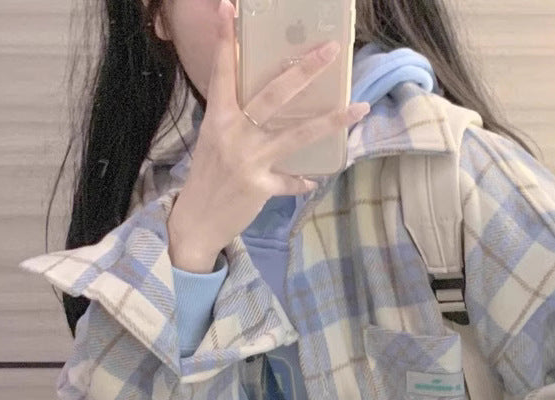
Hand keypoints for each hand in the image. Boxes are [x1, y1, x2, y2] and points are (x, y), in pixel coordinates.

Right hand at [167, 0, 370, 268]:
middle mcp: (234, 135)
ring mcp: (248, 161)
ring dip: (331, 121)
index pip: (222, 72)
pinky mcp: (260, 188)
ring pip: (296, 134)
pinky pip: (290, 181)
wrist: (194, 222)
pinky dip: (301, 181)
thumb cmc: (207, 178)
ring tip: (360, 108)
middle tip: (331, 50)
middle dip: (305, 71)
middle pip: (274, 95)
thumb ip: (237, 119)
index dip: (227, 40)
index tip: (230, 8)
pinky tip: (312, 179)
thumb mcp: (214, 140)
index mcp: (218, 118)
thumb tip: (268, 104)